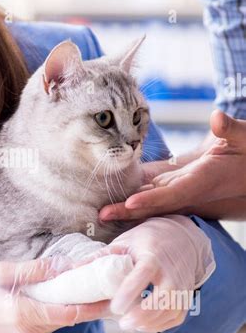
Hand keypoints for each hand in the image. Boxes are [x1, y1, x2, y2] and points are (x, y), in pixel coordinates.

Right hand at [0, 254, 110, 332]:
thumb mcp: (4, 271)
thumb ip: (36, 271)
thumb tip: (64, 266)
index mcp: (23, 315)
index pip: (68, 313)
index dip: (93, 305)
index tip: (111, 294)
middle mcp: (30, 331)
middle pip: (70, 317)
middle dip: (91, 301)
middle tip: (111, 283)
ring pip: (62, 319)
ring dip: (79, 304)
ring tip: (97, 283)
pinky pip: (52, 320)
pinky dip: (65, 307)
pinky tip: (73, 292)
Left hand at [70, 215, 215, 332]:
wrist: (180, 239)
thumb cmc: (145, 241)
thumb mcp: (123, 242)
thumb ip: (100, 257)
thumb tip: (72, 270)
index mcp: (152, 257)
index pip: (143, 275)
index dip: (130, 292)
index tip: (115, 307)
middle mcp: (170, 273)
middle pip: (163, 298)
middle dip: (143, 314)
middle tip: (123, 323)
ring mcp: (181, 286)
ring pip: (170, 311)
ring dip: (150, 322)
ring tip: (129, 324)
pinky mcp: (185, 297)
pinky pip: (176, 317)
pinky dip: (160, 325)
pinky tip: (143, 325)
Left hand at [99, 111, 245, 221]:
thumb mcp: (245, 139)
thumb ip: (231, 130)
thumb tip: (217, 117)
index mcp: (204, 180)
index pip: (175, 193)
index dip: (152, 199)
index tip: (131, 203)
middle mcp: (190, 190)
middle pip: (155, 204)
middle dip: (130, 210)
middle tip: (101, 215)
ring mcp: (182, 189)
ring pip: (151, 201)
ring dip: (127, 207)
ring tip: (101, 212)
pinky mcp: (177, 184)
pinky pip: (154, 194)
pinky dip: (135, 197)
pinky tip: (115, 200)